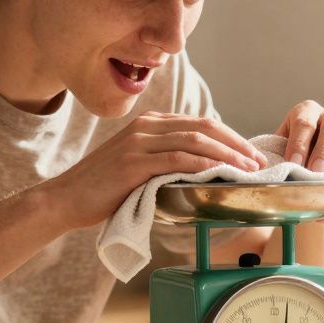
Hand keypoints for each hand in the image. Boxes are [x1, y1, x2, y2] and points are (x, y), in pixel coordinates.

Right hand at [41, 112, 267, 229]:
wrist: (65, 199)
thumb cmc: (103, 190)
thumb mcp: (139, 168)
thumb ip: (165, 162)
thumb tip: (203, 174)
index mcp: (150, 124)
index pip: (200, 124)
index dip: (231, 137)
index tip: (250, 154)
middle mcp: (146, 126)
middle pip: (204, 127)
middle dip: (236, 143)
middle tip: (258, 161)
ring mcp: (139, 142)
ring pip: (195, 141)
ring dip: (226, 155)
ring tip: (247, 170)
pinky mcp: (133, 163)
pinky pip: (176, 159)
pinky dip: (203, 165)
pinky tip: (220, 173)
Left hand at [276, 100, 323, 172]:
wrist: (313, 165)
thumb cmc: (295, 157)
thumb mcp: (282, 150)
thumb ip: (278, 156)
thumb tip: (267, 169)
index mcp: (306, 112)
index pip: (304, 123)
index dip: (298, 144)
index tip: (293, 164)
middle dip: (323, 150)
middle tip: (316, 171)